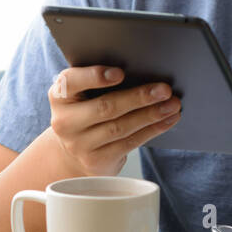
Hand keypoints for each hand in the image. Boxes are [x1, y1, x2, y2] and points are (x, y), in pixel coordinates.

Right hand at [47, 65, 180, 176]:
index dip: (94, 76)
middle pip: (105, 107)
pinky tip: (167, 120)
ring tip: (172, 104)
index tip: (120, 73)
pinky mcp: (96, 161)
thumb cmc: (87, 110)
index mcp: (59, 96)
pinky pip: (129, 143)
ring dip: (151, 115)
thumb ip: (101, 81)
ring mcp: (79, 145)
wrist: (74, 149)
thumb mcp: (84, 94)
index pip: (70, 82)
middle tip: (164, 89)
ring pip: (120, 128)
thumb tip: (144, 70)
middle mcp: (65, 121)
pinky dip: (152, 130)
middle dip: (138, 97)